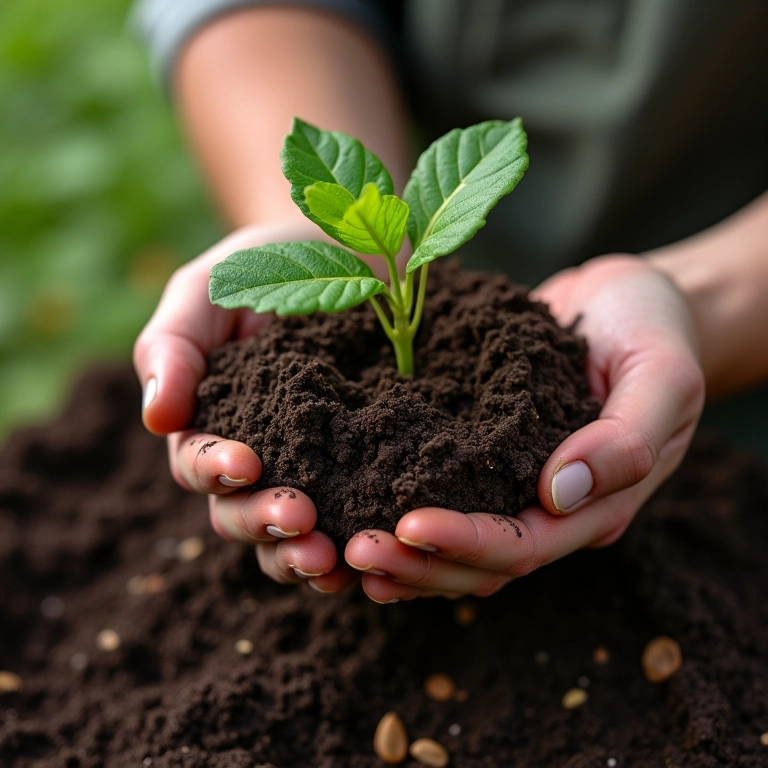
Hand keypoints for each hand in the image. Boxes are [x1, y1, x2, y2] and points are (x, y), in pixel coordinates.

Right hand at [133, 221, 356, 592]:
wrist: (351, 248)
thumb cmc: (267, 263)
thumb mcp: (209, 288)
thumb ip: (173, 347)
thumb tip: (156, 418)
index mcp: (212, 421)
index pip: (197, 462)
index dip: (214, 469)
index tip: (245, 462)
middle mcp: (258, 457)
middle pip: (241, 513)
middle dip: (264, 522)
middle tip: (299, 520)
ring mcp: (312, 470)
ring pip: (290, 538)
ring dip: (302, 556)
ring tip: (330, 560)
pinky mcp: (363, 471)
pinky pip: (350, 524)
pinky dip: (353, 550)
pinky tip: (369, 561)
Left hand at [344, 255, 704, 601]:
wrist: (627, 300)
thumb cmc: (653, 330)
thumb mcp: (663, 375)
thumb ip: (626, 439)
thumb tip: (557, 494)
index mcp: (597, 504)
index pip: (525, 545)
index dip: (467, 544)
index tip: (409, 527)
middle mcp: (551, 509)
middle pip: (481, 563)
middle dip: (419, 562)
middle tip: (355, 549)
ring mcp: (515, 485)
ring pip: (456, 546)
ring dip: (404, 553)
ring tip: (345, 548)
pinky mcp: (486, 455)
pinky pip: (442, 495)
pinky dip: (403, 513)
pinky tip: (358, 509)